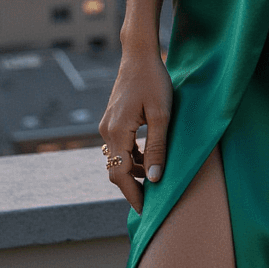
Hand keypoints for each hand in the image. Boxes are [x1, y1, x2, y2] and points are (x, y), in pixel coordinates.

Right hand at [99, 44, 172, 213]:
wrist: (139, 55)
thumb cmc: (154, 81)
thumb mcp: (162, 116)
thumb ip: (157, 148)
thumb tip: (156, 180)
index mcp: (116, 132)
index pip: (121, 175)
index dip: (133, 195)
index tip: (147, 212)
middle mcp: (106, 131)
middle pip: (116, 171)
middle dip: (133, 188)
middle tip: (152, 204)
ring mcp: (107, 126)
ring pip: (118, 160)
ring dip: (135, 173)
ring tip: (156, 182)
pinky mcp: (112, 121)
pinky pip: (119, 148)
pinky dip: (133, 158)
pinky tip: (150, 160)